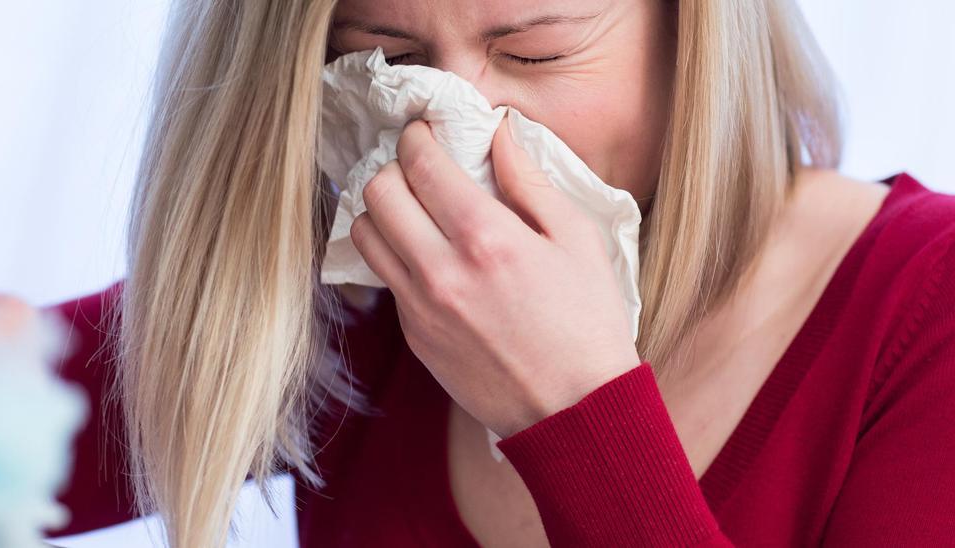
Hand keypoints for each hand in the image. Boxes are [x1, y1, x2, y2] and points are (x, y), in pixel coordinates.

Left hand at [349, 117, 641, 436]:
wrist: (575, 412)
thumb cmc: (588, 323)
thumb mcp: (577, 240)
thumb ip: (530, 181)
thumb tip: (499, 134)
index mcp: (485, 237)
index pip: (420, 164)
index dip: (416, 136)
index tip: (426, 132)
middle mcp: (441, 270)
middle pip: (378, 193)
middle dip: (392, 168)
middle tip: (418, 169)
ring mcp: (421, 308)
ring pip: (366, 236)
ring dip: (383, 212)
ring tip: (414, 209)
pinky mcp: (415, 338)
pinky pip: (386, 279)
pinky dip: (397, 255)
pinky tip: (430, 255)